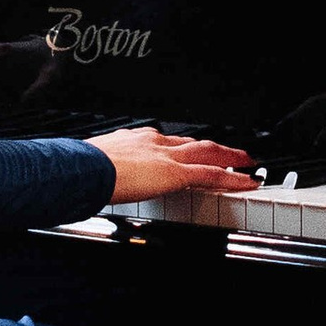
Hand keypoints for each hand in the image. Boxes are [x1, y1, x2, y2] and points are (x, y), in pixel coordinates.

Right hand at [92, 126, 258, 205]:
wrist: (80, 168)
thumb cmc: (79, 170)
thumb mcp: (92, 167)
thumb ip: (102, 174)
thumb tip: (94, 185)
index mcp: (133, 140)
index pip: (166, 141)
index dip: (182, 147)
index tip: (189, 150)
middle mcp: (153, 142)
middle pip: (192, 143)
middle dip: (213, 147)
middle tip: (231, 152)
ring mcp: (166, 156)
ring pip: (208, 153)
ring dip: (229, 157)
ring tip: (246, 162)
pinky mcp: (174, 173)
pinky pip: (212, 175)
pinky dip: (233, 178)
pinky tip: (246, 182)